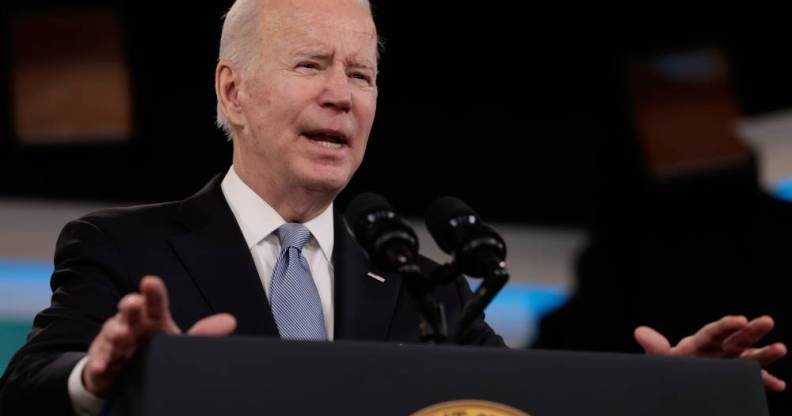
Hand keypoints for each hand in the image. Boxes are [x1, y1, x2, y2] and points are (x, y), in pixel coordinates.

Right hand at [83, 275, 236, 396]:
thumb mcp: (178, 341)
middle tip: (133, 304)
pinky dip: (100, 363)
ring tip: (122, 335)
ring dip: (116, 333)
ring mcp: (115, 341)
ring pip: (113, 333)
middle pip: (130, 311)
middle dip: (130, 306)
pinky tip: (103, 366)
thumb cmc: (153, 348)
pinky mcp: (101, 359)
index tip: (150, 281)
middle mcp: (132, 324)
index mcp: (153, 318)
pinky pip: (99, 360)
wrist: (124, 372)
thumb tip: (230, 321)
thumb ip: (203, 333)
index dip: (153, 291)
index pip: (155, 302)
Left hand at [634, 315, 786, 391]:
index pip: (714, 331)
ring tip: (781, 348)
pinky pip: (753, 381)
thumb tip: (639, 331)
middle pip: (736, 339)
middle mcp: (719, 350)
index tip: (739, 319)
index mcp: (701, 342)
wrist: (677, 382)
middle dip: (752, 331)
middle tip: (767, 320)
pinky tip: (779, 385)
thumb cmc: (670, 367)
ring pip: (750, 358)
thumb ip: (654, 346)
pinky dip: (765, 382)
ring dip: (765, 354)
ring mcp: (730, 364)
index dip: (726, 325)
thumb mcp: (661, 358)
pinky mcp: (736, 379)